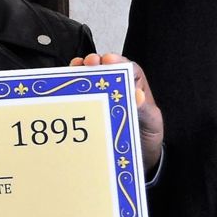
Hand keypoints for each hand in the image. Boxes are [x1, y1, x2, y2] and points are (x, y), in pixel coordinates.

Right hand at [71, 53, 162, 172]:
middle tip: (88, 62)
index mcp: (135, 87)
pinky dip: (71, 90)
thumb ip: (144, 110)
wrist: (140, 157)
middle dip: (95, 62)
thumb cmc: (148, 135)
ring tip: (74, 68)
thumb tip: (137, 95)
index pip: (127, 68)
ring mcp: (102, 98)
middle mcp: (117, 89)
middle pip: (104, 69)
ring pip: (90, 79)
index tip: (109, 60)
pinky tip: (65, 87)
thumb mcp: (151, 123)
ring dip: (80, 71)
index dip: (117, 60)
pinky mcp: (91, 110)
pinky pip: (81, 97)